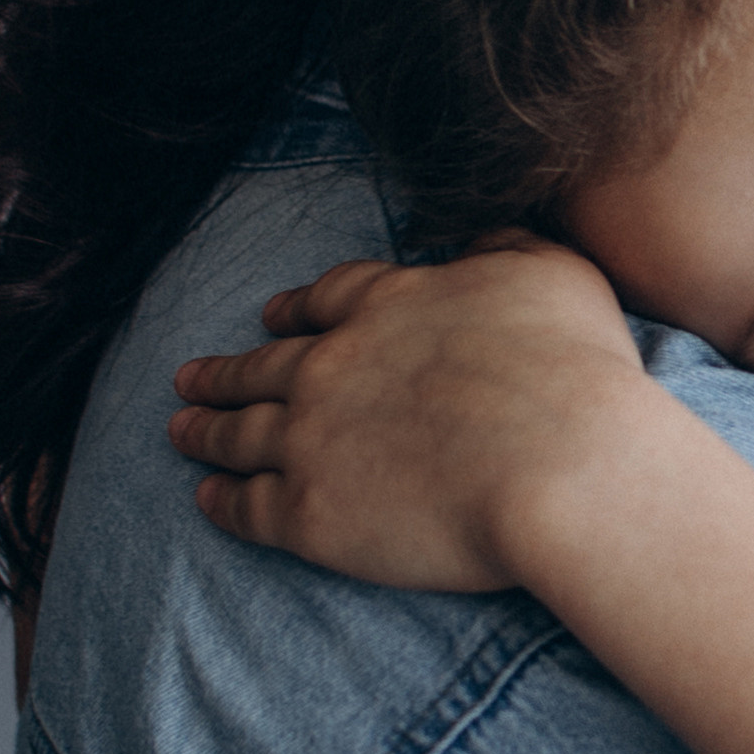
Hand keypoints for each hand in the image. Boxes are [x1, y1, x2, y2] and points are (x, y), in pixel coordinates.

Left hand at [169, 233, 652, 594]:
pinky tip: (207, 500)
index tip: (273, 315)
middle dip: (226, 370)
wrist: (563, 467)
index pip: (325, 301)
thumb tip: (481, 238)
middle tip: (191, 376)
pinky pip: (248, 506)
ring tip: (180, 429)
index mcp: (388, 306)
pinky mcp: (310, 515)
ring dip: (206, 427)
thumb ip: (509, 247)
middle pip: (264, 365)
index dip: (294, 310)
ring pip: (239, 431)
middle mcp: (334, 366)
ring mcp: (312, 440)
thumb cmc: (574, 369)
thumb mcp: (555, 273)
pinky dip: (222, 500)